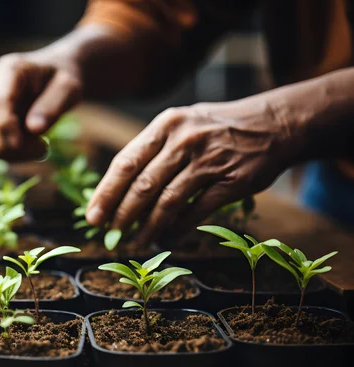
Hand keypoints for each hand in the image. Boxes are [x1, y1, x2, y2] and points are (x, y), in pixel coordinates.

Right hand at [0, 50, 82, 161]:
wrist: (55, 75)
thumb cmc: (63, 79)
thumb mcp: (69, 88)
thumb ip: (53, 105)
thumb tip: (33, 129)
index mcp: (10, 69)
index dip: (5, 126)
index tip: (22, 145)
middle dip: (9, 144)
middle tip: (43, 149)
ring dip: (7, 151)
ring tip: (39, 149)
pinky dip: (6, 152)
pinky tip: (29, 150)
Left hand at [86, 97, 296, 243]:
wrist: (274, 124)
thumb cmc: (215, 129)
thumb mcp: (180, 125)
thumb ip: (151, 153)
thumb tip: (116, 192)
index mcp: (166, 125)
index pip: (126, 162)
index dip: (106, 193)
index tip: (93, 216)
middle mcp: (185, 140)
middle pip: (143, 185)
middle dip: (122, 214)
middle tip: (110, 235)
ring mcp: (209, 160)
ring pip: (168, 201)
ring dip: (149, 227)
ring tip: (137, 242)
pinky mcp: (232, 181)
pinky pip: (197, 211)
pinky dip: (179, 228)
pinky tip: (167, 238)